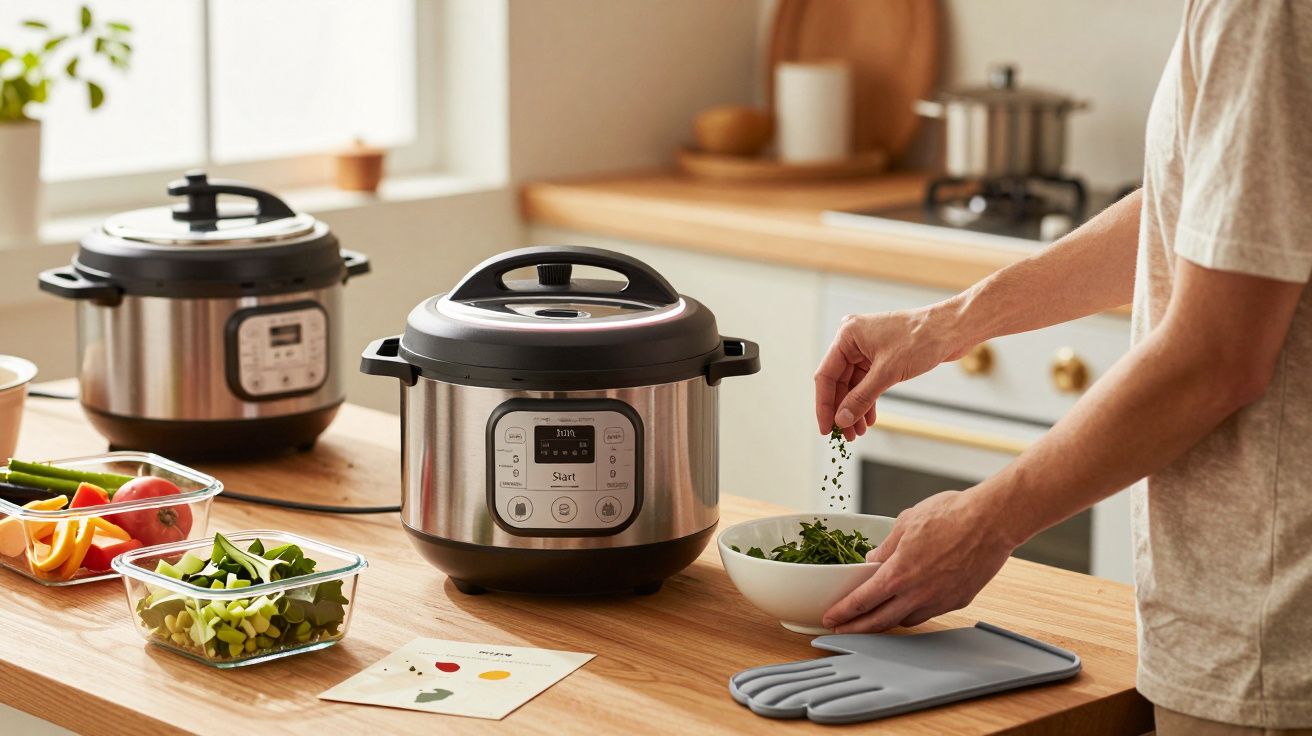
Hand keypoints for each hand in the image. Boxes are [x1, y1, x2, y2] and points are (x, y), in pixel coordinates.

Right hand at [814, 307, 963, 439]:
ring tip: (858, 431)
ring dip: (855, 408)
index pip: (826, 376)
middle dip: (843, 410)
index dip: (824, 405)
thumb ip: (861, 398)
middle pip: (839, 382)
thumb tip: (842, 420)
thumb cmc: (921, 339)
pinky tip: (869, 418)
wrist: (953, 329)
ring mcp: (868, 349)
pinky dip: (868, 400)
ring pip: (854, 385)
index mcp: (847, 336)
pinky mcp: (882, 357)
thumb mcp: (887, 372)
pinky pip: (868, 383)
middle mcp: (854, 341)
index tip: (826, 429)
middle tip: (844, 435)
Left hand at [821, 490, 1016, 632]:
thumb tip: (872, 560)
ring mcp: (939, 601)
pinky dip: (916, 610)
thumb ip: (886, 547)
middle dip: (857, 629)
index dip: (843, 613)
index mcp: (899, 573)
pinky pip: (930, 612)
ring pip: (906, 620)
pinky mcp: (958, 601)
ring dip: (888, 620)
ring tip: (877, 615)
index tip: (831, 618)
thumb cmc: (951, 515)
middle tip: (843, 630)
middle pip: (880, 621)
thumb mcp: (906, 523)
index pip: (862, 601)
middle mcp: (918, 594)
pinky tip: (912, 602)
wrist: (991, 521)